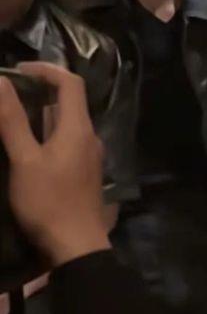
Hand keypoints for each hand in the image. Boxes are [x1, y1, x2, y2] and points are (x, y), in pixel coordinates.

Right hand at [0, 62, 109, 266]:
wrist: (77, 244)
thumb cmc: (48, 201)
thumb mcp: (23, 160)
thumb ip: (13, 121)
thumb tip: (0, 83)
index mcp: (79, 128)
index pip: (71, 83)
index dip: (46, 70)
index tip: (18, 70)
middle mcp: (90, 136)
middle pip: (71, 101)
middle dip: (41, 90)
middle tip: (9, 92)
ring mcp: (91, 154)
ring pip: (69, 122)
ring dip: (44, 112)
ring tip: (13, 115)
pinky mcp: (86, 169)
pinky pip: (69, 140)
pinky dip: (49, 132)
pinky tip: (29, 145)